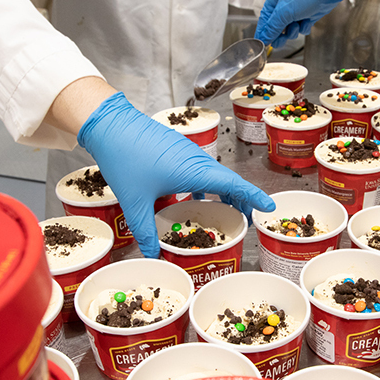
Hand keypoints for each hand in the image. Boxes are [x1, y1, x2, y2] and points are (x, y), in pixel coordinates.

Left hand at [78, 93, 275, 257]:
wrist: (110, 124)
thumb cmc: (125, 158)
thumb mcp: (135, 201)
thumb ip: (145, 231)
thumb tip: (153, 255)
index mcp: (195, 171)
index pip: (235, 185)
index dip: (254, 197)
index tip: (269, 209)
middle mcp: (197, 160)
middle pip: (229, 181)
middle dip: (242, 200)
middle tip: (246, 220)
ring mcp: (188, 153)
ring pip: (215, 175)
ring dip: (225, 192)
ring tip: (226, 210)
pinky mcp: (178, 150)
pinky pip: (202, 169)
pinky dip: (208, 184)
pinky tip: (195, 196)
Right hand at [255, 0, 359, 48]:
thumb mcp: (284, 11)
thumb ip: (273, 27)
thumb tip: (263, 38)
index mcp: (273, 4)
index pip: (264, 23)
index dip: (264, 34)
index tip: (264, 44)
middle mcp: (282, 10)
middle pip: (276, 30)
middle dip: (280, 36)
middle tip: (283, 38)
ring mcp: (294, 14)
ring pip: (289, 32)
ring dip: (294, 31)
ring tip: (298, 23)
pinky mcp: (305, 18)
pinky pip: (301, 30)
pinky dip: (304, 27)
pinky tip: (308, 20)